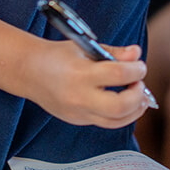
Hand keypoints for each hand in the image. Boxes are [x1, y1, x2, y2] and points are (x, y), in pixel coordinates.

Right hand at [26, 39, 152, 128]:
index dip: (136, 70)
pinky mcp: (77, 120)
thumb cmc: (57, 56)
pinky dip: (120, 115)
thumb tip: (136, 53)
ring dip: (135, 110)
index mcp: (81, 73)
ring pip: (116, 121)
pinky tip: (125, 103)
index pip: (118, 74)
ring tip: (140, 97)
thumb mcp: (84, 46)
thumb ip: (112, 52)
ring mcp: (78, 112)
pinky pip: (106, 123)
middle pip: (120, 106)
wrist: (29, 71)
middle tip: (140, 84)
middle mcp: (80, 96)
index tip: (139, 66)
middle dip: (138, 96)